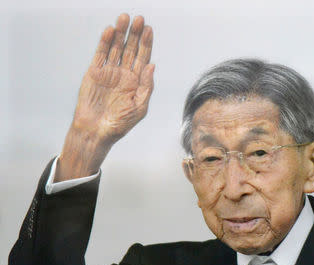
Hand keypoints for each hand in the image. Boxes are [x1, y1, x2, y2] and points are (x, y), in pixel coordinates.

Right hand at [57, 14, 153, 180]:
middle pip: (131, 49)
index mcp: (137, 82)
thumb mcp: (139, 107)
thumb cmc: (120, 123)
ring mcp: (110, 72)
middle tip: (139, 19)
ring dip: (121, 34)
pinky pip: (101, 54)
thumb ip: (147, 86)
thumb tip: (152, 65)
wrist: (96, 131)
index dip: (146, 44)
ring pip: (116, 48)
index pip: (144, 58)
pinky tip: (111, 31)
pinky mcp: (95, 72)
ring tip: (125, 19)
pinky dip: (105, 42)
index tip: (149, 30)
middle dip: (135, 34)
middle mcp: (124, 74)